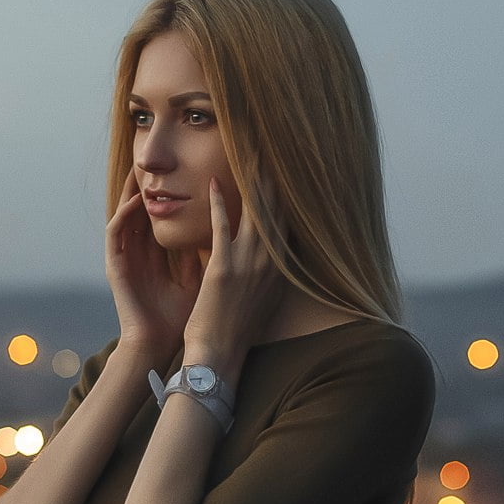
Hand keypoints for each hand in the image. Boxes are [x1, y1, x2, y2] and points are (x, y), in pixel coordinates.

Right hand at [106, 165, 202, 361]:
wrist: (160, 346)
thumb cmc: (183, 319)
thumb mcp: (202, 279)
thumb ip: (211, 255)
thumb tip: (235, 233)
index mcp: (159, 255)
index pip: (165, 216)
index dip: (174, 194)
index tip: (185, 172)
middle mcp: (140, 252)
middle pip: (143, 209)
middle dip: (151, 185)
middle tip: (161, 159)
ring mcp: (126, 257)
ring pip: (126, 215)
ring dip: (132, 191)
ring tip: (142, 168)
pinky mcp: (115, 266)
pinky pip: (116, 233)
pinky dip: (124, 214)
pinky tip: (136, 200)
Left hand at [182, 172, 287, 365]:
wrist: (220, 354)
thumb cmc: (236, 330)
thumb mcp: (262, 299)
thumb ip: (267, 273)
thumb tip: (271, 255)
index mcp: (280, 269)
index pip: (288, 222)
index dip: (286, 194)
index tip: (286, 169)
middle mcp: (271, 263)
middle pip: (276, 210)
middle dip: (274, 178)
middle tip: (270, 149)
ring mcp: (249, 264)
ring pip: (254, 212)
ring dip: (251, 180)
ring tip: (248, 154)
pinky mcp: (224, 267)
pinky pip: (222, 226)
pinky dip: (219, 202)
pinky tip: (215, 182)